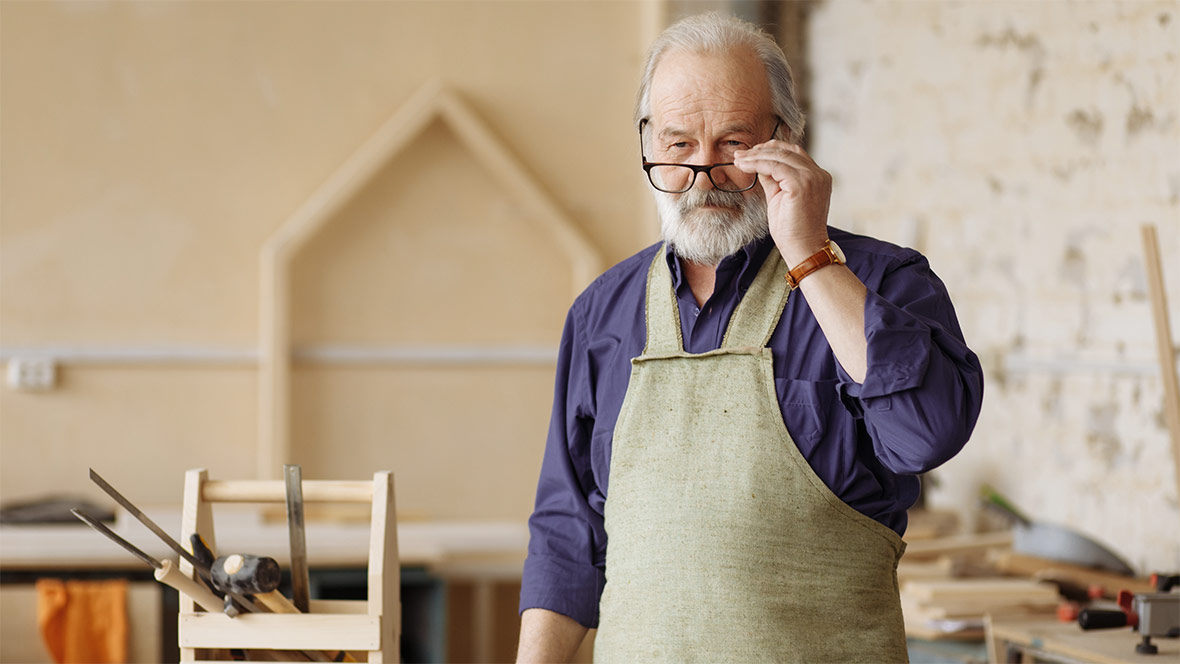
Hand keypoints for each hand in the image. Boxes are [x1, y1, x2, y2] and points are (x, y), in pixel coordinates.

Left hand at [733, 141, 832, 264]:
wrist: (803, 250)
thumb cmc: (793, 232)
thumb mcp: (780, 198)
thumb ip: (773, 180)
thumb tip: (759, 166)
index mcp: (817, 177)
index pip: (794, 154)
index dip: (771, 150)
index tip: (751, 153)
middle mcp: (818, 174)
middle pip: (787, 151)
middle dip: (761, 150)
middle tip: (740, 154)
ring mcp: (812, 178)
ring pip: (779, 156)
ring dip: (755, 156)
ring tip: (738, 159)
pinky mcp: (801, 184)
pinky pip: (774, 166)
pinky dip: (757, 164)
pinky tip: (744, 166)